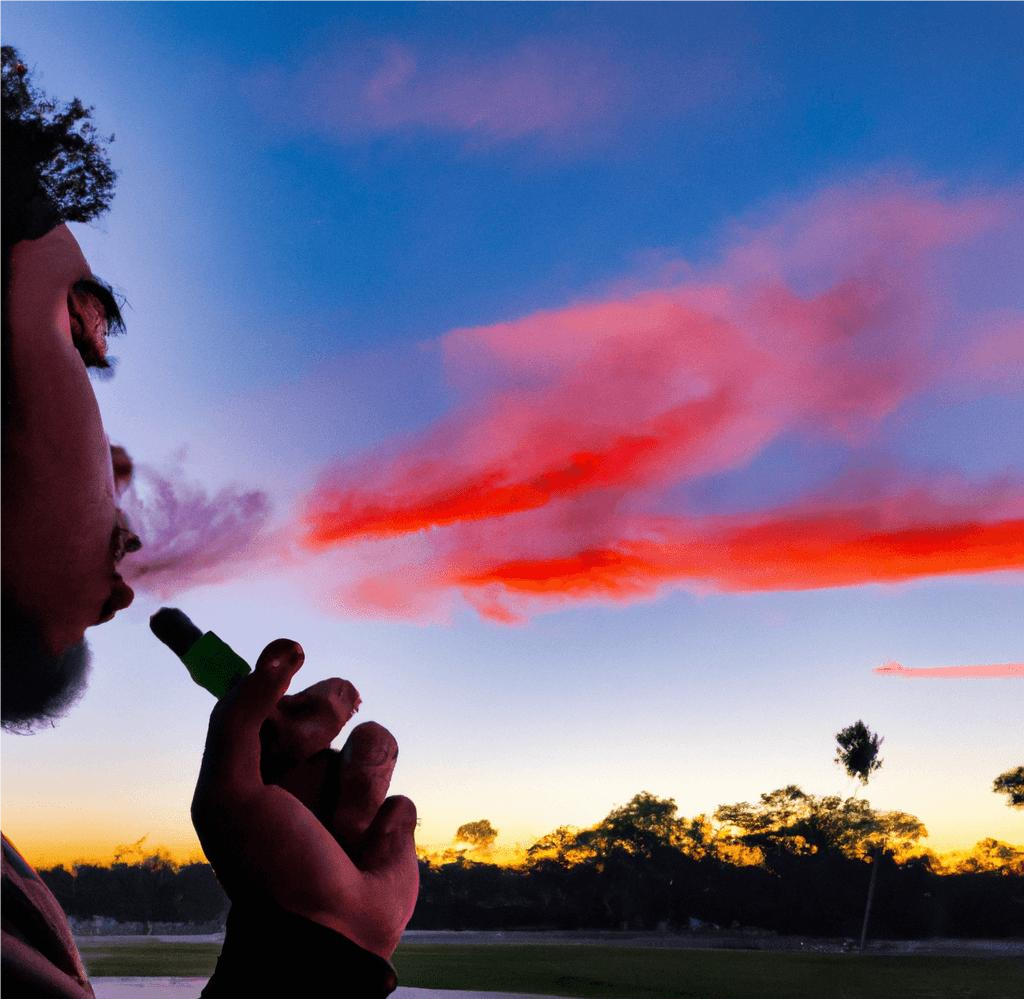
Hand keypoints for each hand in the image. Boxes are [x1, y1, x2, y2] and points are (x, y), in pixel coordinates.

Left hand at [191, 638, 418, 958]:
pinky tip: (365, 853)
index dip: (279, 668)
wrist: (322, 933)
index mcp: (261, 759)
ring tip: (339, 832)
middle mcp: (306, 767)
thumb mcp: (227, 792)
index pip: (274, 691)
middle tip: (307, 745)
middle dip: (324, 717)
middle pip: (335, 696)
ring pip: (374, 741)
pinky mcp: (389, 815)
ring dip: (354, 787)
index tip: (292, 650)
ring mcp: (351, 789)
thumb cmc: (266, 865)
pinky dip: (381, 823)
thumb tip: (278, 653)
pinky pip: (398, 791)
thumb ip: (240, 717)